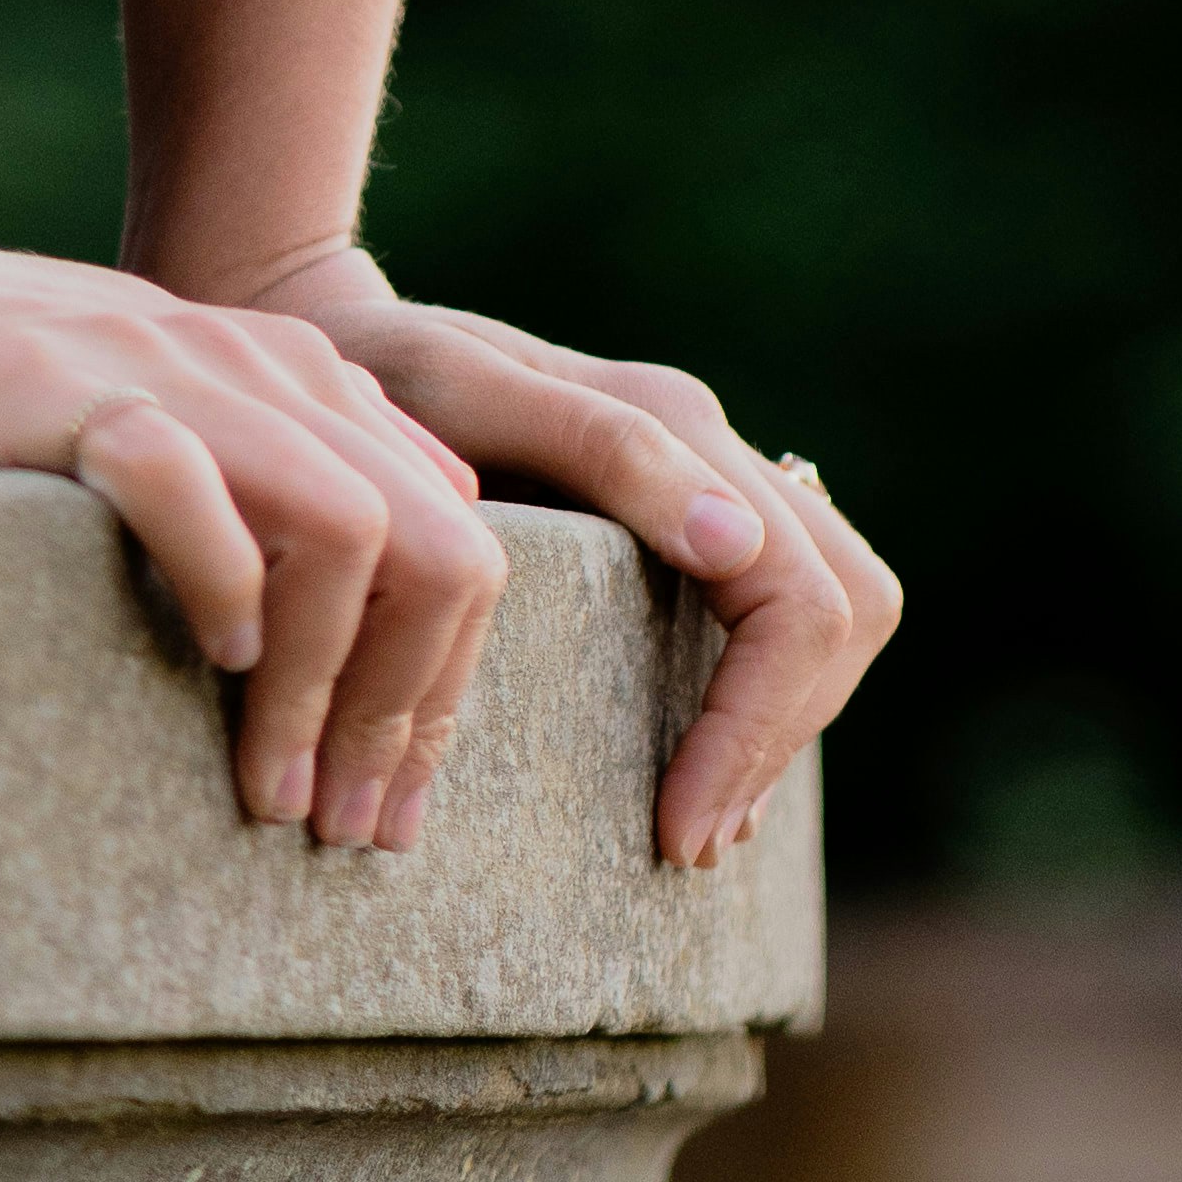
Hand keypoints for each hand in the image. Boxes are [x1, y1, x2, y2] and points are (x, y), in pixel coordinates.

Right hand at [0, 187, 506, 849]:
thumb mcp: (162, 417)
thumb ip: (277, 470)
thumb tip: (402, 569)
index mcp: (294, 383)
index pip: (456, 541)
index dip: (447, 688)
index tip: (393, 808)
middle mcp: (254, 370)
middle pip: (434, 547)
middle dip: (410, 708)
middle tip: (346, 829)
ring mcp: (163, 370)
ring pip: (344, 526)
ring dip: (325, 682)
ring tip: (273, 788)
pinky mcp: (61, 389)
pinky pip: (186, 478)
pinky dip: (221, 578)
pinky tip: (207, 655)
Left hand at [189, 248, 899, 875]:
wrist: (338, 339)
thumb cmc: (383, 378)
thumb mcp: (461, 397)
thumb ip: (604, 451)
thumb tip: (736, 543)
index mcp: (673, 421)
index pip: (796, 599)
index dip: (754, 726)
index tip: (676, 830)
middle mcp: (716, 446)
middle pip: (843, 606)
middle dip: (779, 736)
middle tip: (687, 842)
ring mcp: (716, 475)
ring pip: (835, 608)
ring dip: (785, 724)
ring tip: (699, 824)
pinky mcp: (696, 514)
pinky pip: (790, 607)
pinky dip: (770, 696)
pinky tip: (706, 767)